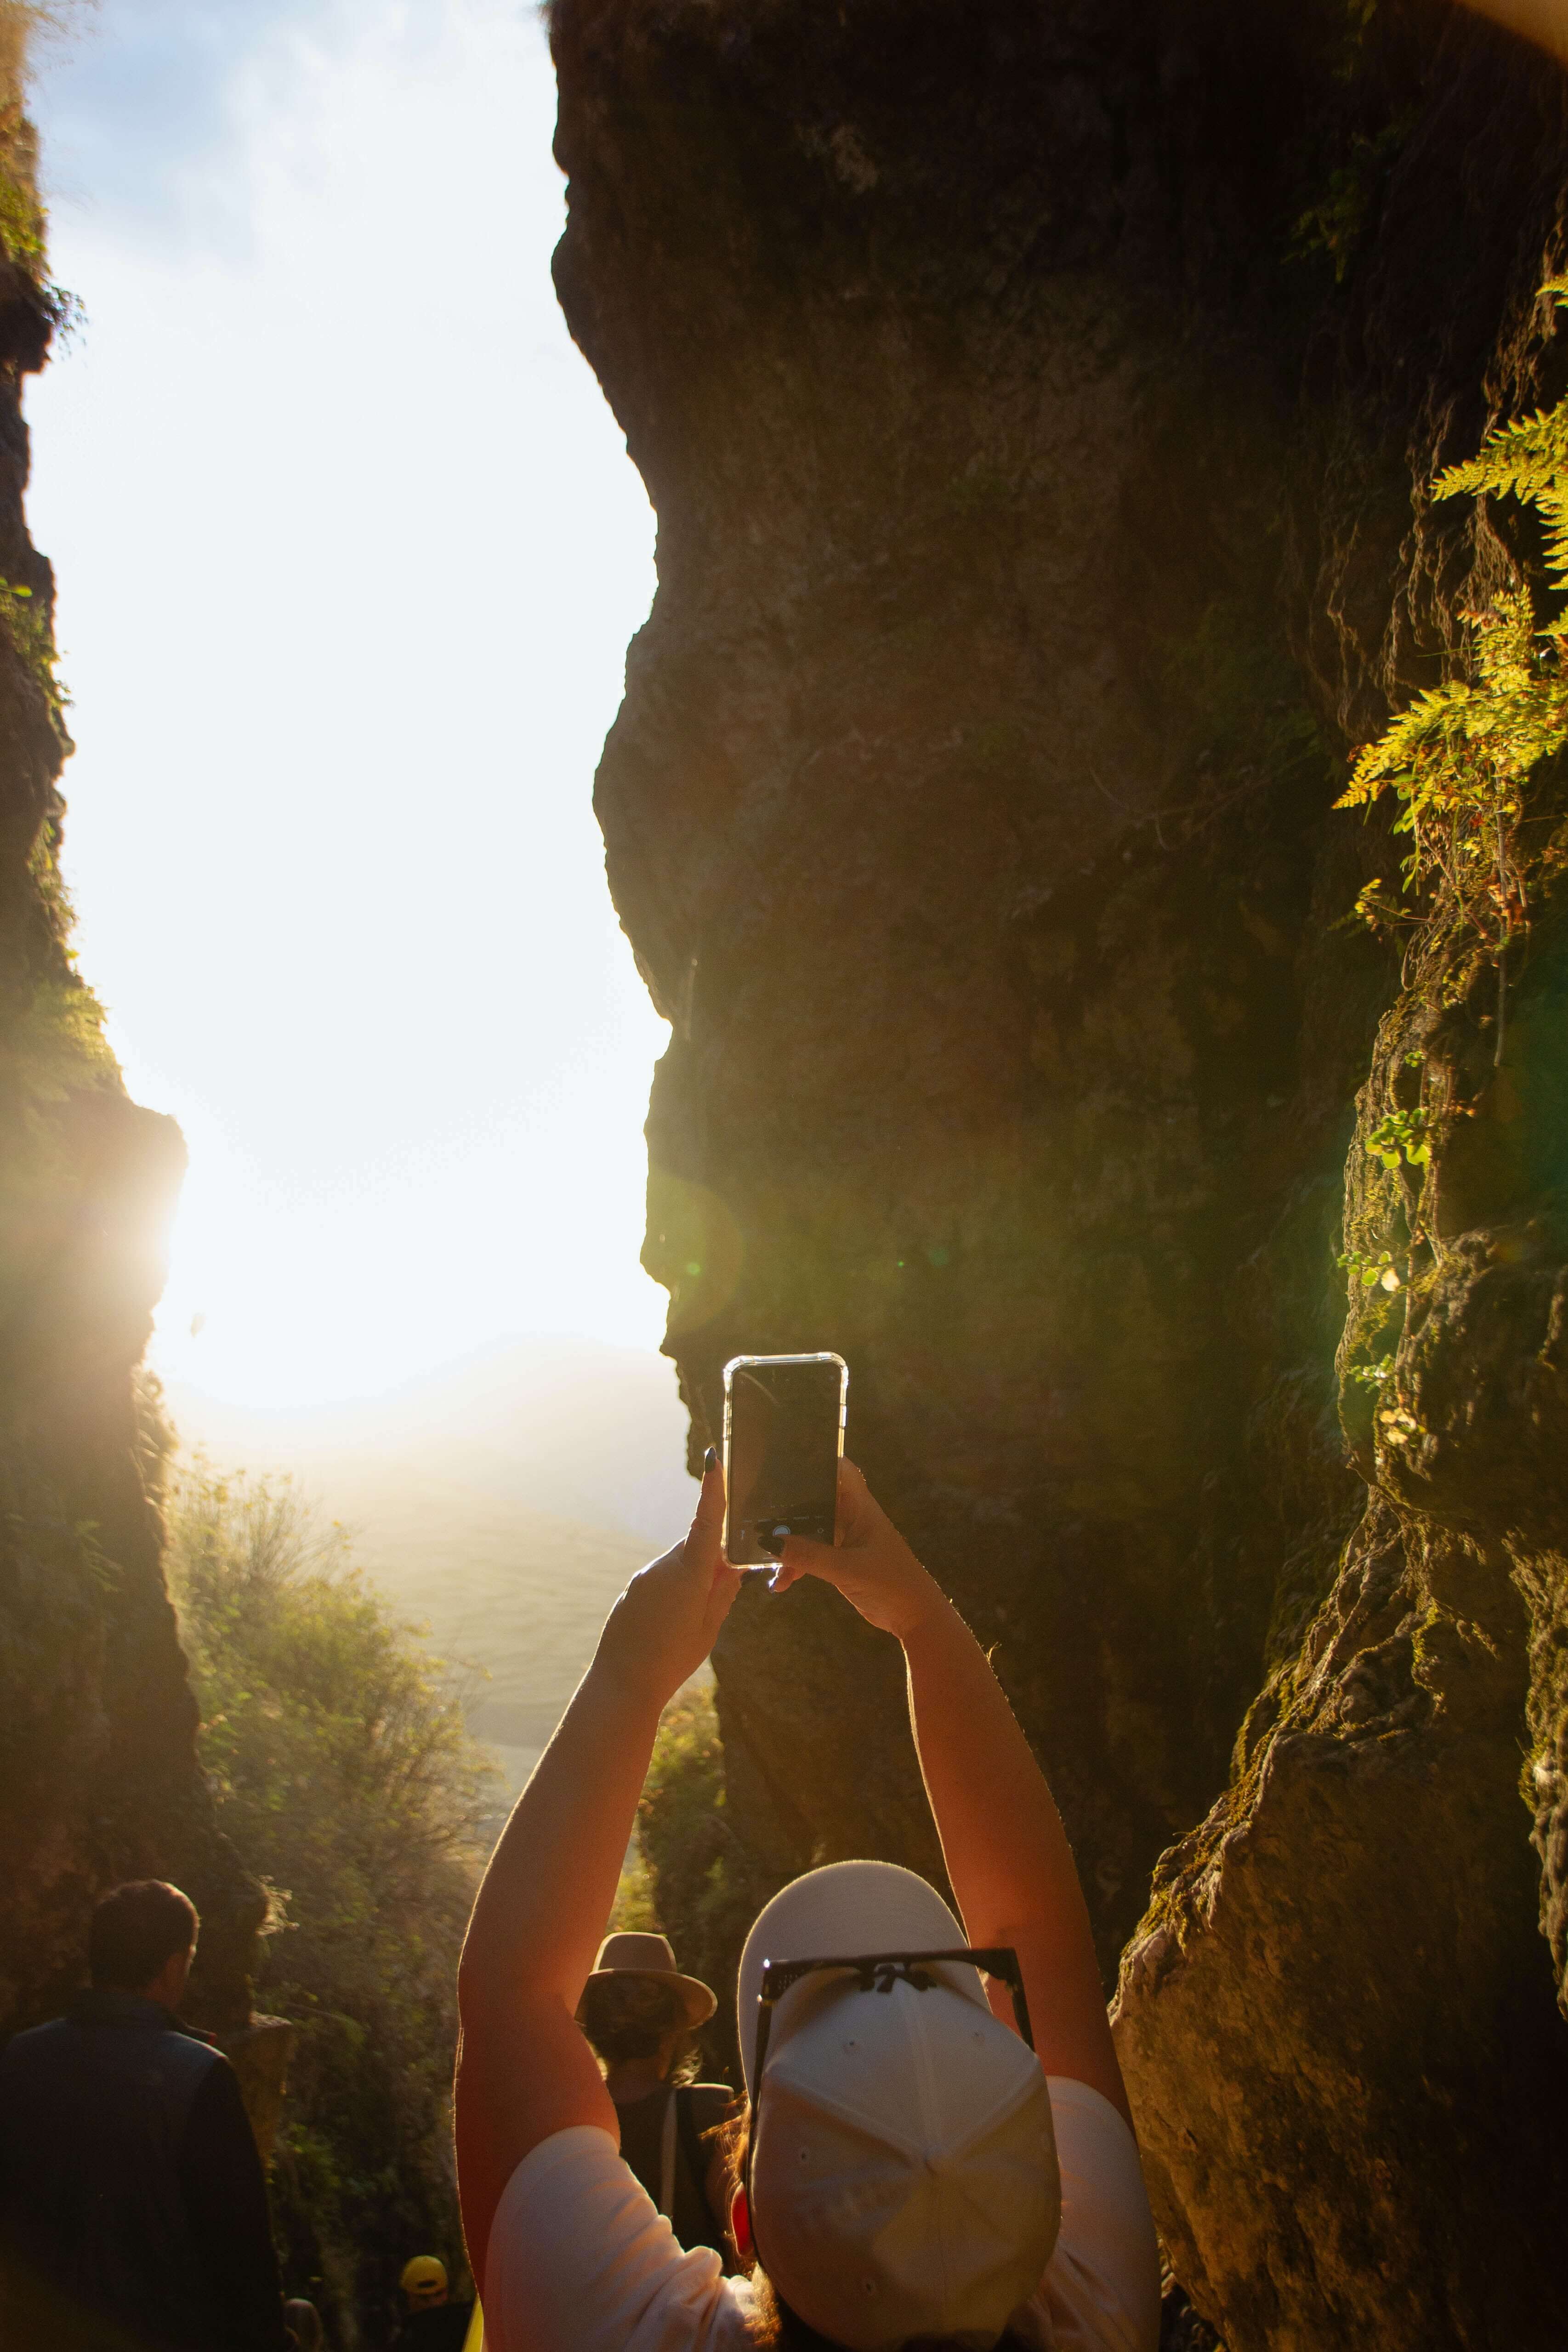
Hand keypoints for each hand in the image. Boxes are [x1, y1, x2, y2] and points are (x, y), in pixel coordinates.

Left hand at [593, 1456, 742, 1709]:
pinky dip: (675, 1589)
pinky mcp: (634, 1588)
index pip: (706, 1524)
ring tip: (690, 1621)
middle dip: (714, 1558)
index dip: (712, 1491)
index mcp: (689, 1576)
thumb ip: (722, 1593)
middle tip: (724, 1589)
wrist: (622, 1683)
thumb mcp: (708, 1628)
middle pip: (697, 1546)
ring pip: (679, 1563)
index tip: (713, 1460)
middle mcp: (663, 1568)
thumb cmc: (672, 1660)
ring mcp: (645, 1577)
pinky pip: (662, 1577)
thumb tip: (732, 1568)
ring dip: (693, 1579)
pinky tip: (671, 1623)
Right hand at [771, 1460, 944, 1642]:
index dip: (819, 1461)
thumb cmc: (890, 1584)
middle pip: (815, 1501)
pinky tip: (780, 1584)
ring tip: (767, 1564)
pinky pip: (810, 1555)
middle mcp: (850, 1518)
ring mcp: (844, 1540)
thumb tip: (769, 1541)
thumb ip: (808, 1555)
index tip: (786, 1462)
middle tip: (756, 1518)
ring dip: (788, 1546)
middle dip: (788, 1510)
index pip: (841, 1471)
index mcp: (860, 1508)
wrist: (913, 1617)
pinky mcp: (839, 1560)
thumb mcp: (846, 1569)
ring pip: (808, 1532)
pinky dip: (795, 1566)